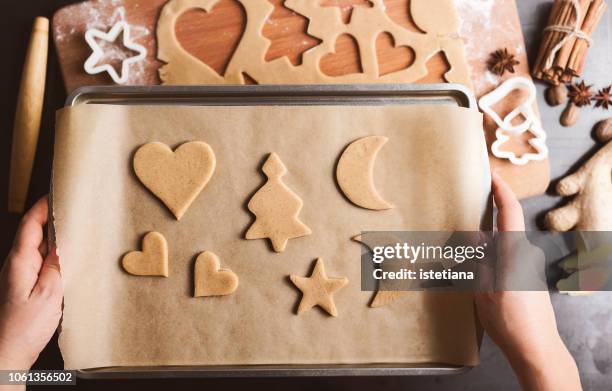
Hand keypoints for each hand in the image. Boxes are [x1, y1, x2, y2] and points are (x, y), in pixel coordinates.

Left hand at [0, 196, 61, 370]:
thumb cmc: (23, 328)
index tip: (60, 190)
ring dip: (57, 237)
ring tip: (79, 230)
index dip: (45, 204)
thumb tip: (66, 240)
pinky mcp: (26, 289)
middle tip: (76, 208)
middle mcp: (17, 265)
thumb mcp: (50, 293)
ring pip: (40, 249)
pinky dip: (57, 256)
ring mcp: (20, 277)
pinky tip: (71, 261)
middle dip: (54, 217)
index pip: (31, 223)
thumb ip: (58, 264)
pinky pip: (43, 264)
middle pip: (35, 232)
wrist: (6, 356)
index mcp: (20, 261)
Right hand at [474, 173, 580, 390]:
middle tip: (457, 243)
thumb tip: (473, 235)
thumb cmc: (509, 322)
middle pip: (500, 234)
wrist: (537, 349)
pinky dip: (492, 266)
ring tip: (463, 271)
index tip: (492, 175)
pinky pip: (507, 262)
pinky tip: (479, 284)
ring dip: (484, 255)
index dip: (500, 191)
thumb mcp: (483, 290)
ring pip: (502, 251)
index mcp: (514, 254)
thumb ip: (477, 260)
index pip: (509, 212)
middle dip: (479, 235)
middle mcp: (526, 256)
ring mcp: (529, 268)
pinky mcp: (529, 279)